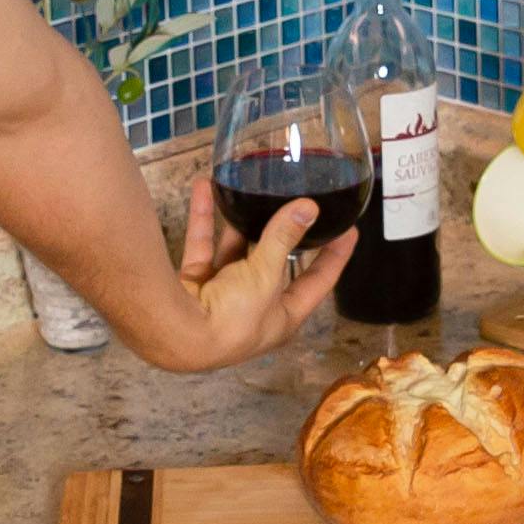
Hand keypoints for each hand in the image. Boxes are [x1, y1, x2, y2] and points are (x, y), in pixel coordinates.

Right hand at [142, 176, 355, 370]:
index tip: (349, 230)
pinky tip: (205, 189)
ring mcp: (223, 296)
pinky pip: (203, 246)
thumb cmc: (231, 318)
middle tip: (297, 203)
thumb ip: (283, 238)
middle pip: (275, 264)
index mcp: (283, 317)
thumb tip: (308, 209)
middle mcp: (255, 309)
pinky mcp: (195, 284)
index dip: (335, 257)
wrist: (174, 334)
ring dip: (240, 223)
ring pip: (237, 252)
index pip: (319, 282)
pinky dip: (204, 219)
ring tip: (250, 192)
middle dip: (281, 233)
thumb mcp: (266, 276)